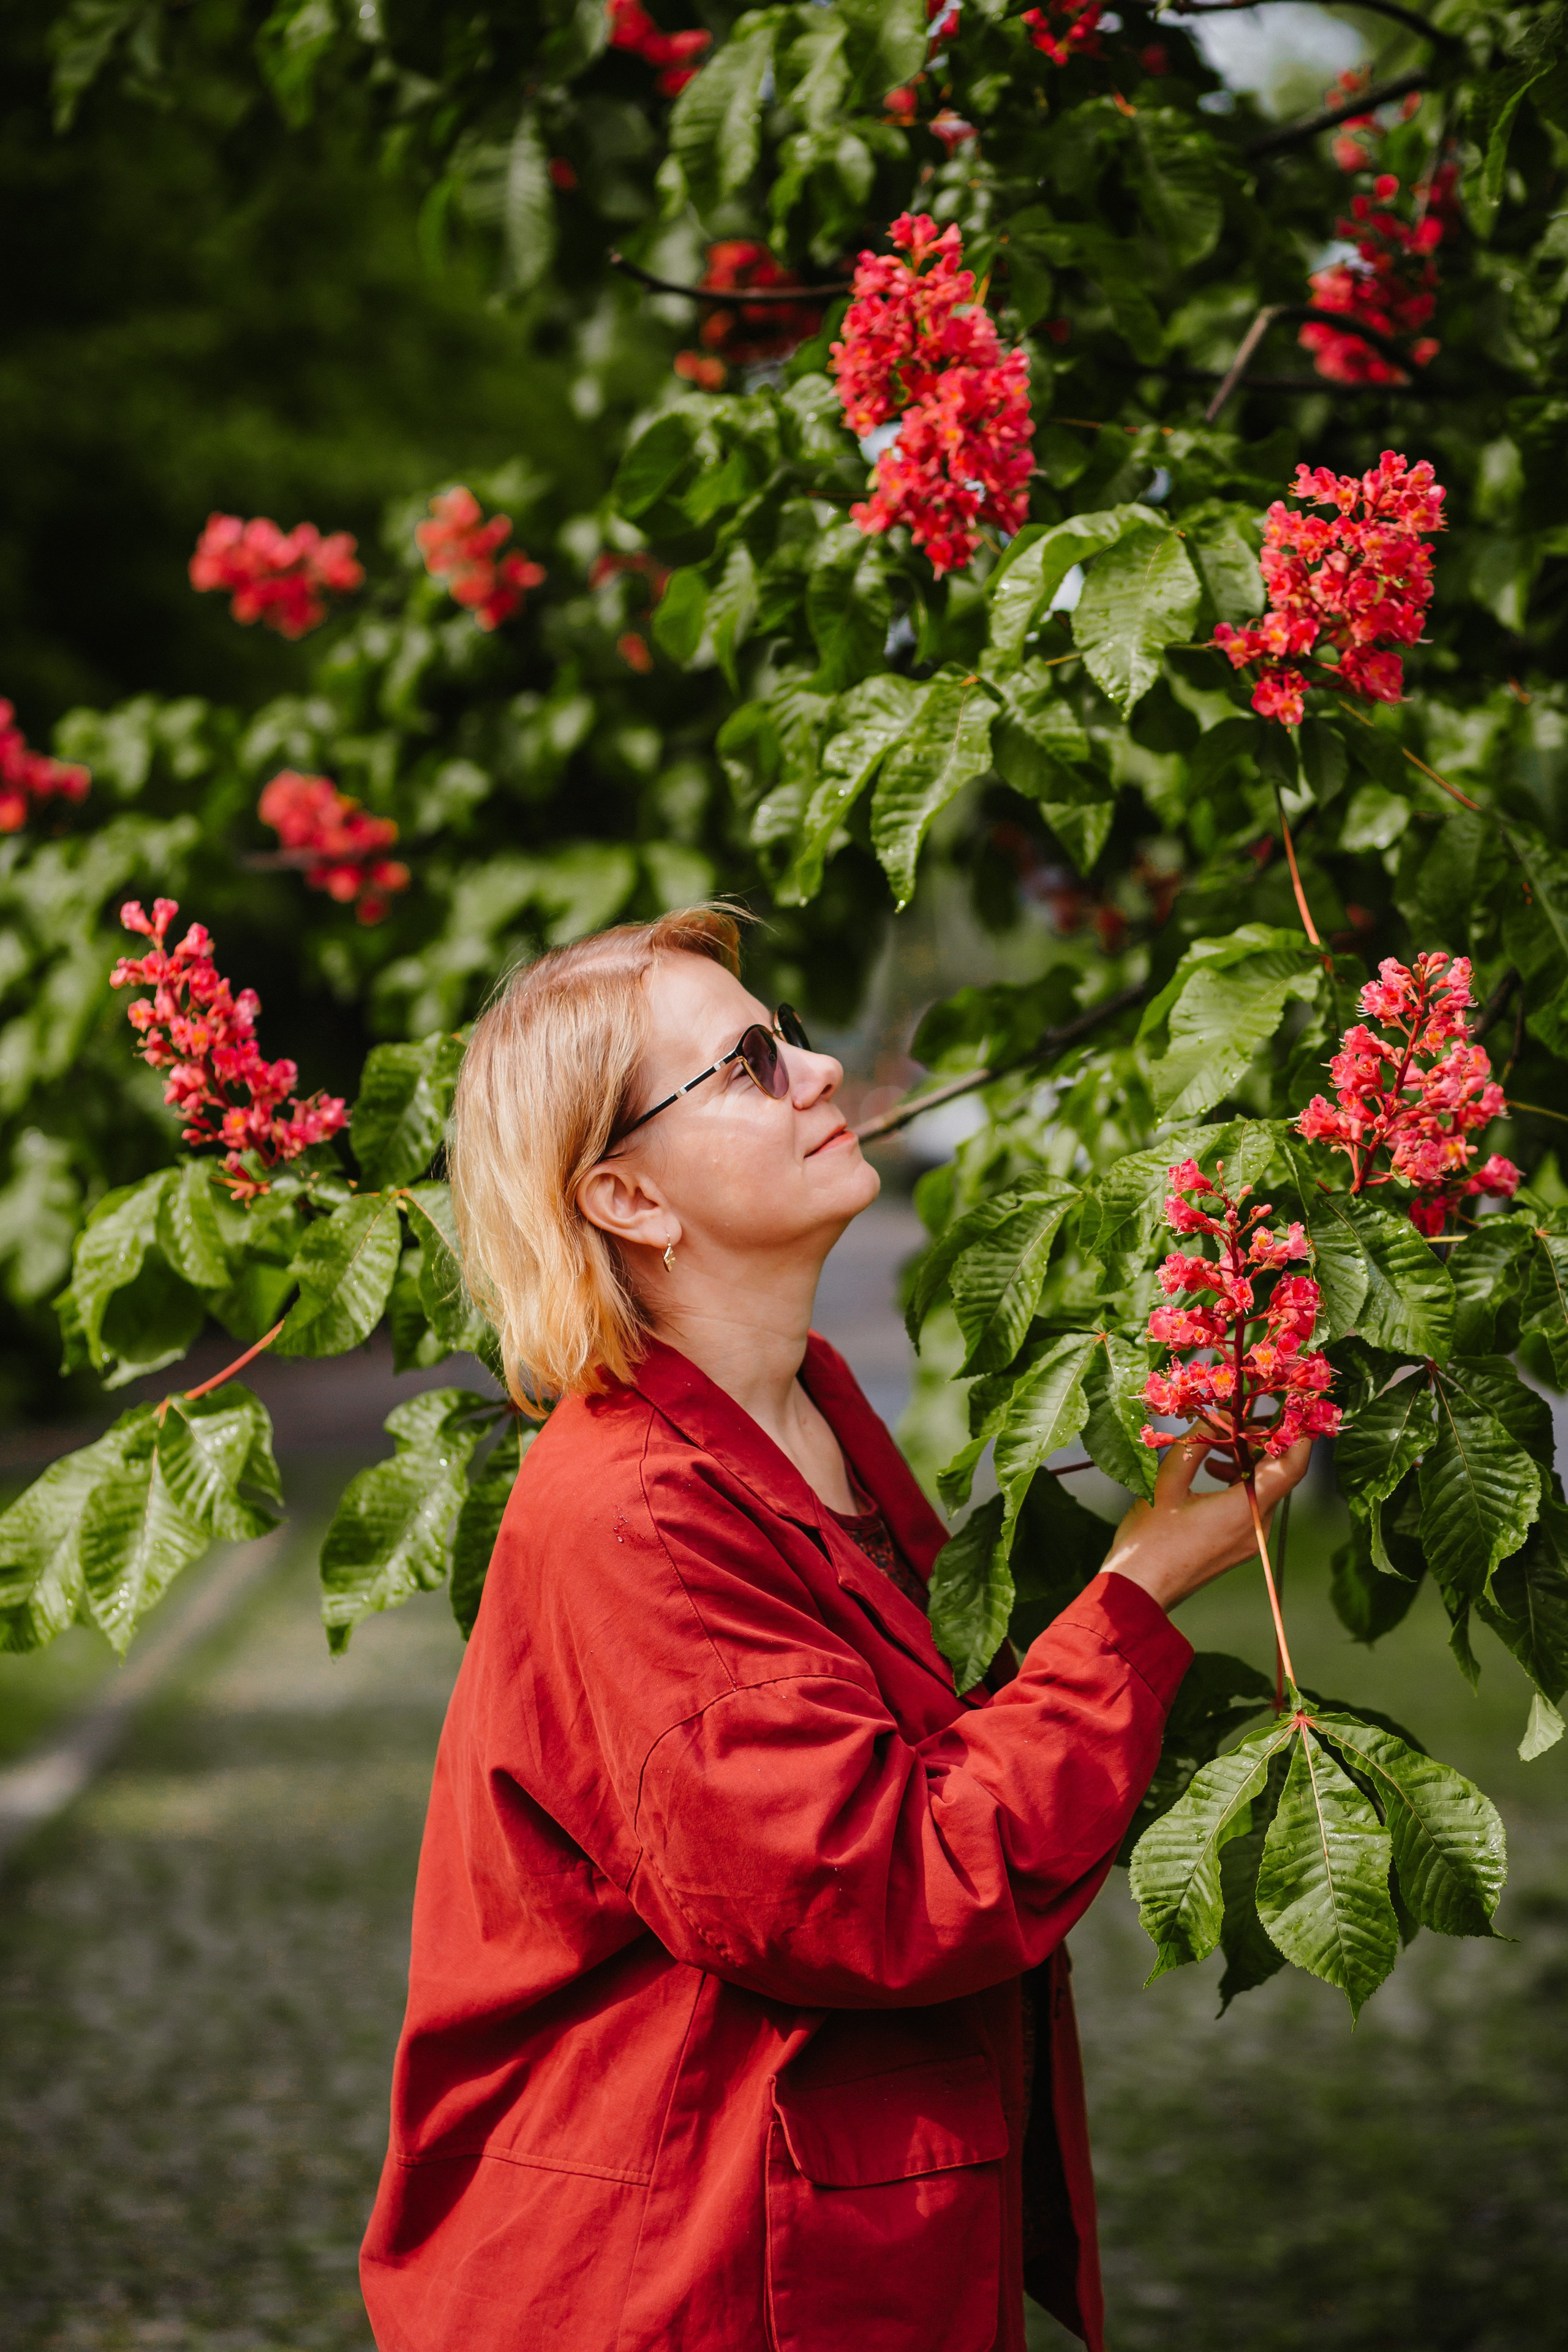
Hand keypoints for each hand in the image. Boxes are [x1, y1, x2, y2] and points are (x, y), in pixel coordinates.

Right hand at [1101, 1436, 1312, 1613]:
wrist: (1138, 1592)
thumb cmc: (1149, 1540)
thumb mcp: (1166, 1483)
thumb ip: (1194, 1445)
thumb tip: (1213, 1415)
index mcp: (1244, 1509)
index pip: (1292, 1467)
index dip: (1298, 1434)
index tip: (1291, 1407)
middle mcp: (1256, 1526)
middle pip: (1278, 1474)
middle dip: (1262, 1440)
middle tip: (1238, 1415)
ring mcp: (1250, 1540)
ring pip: (1264, 1488)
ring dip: (1248, 1460)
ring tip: (1217, 1443)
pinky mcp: (1239, 1547)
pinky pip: (1252, 1505)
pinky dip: (1241, 1482)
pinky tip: (1212, 1471)